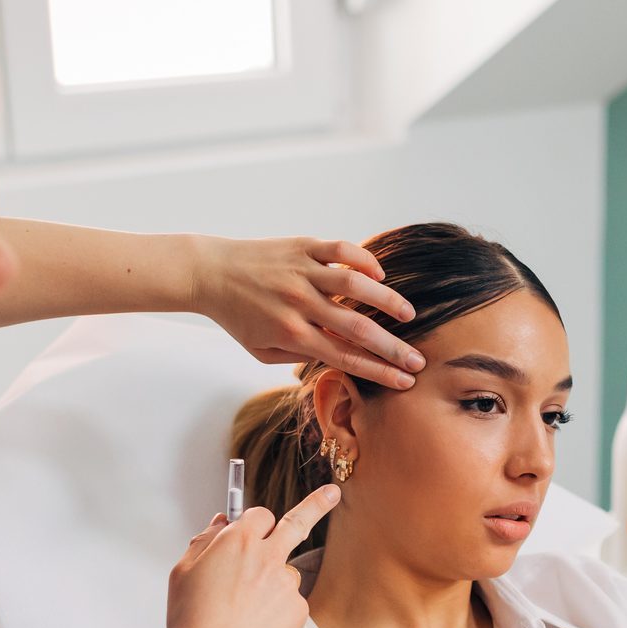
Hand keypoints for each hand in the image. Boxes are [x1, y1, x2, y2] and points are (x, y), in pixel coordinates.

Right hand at [165, 485, 341, 627]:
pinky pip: (290, 603)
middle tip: (333, 493)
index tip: (256, 525)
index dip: (255, 523)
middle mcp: (268, 556)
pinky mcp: (298, 608)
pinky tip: (256, 625)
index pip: (259, 515)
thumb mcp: (184, 571)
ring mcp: (286, 582)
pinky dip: (277, 611)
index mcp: (238, 541)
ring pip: (286, 573)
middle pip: (297, 522)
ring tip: (246, 609)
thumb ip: (204, 541)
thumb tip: (220, 523)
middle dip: (317, 504)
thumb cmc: (194, 618)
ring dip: (273, 582)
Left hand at [189, 235, 423, 387]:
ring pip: (354, 286)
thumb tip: (338, 359)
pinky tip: (379, 274)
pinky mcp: (301, 246)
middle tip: (417, 361)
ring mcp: (301, 271)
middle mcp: (299, 303)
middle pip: (357, 329)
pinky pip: (339, 250)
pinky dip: (363, 260)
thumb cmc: (237, 318)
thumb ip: (299, 358)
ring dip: (386, 300)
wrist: (208, 273)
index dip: (379, 372)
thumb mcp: (262, 351)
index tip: (404, 382)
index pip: (345, 357)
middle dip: (392, 348)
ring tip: (408, 315)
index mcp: (291, 334)